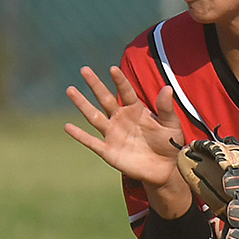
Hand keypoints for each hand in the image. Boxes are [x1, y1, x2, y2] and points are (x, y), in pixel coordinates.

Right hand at [64, 67, 192, 215]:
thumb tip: (168, 88)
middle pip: (105, 99)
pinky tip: (68, 127)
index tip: (113, 69)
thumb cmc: (169, 144)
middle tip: (84, 69)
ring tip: (70, 89)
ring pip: (94, 116)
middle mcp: (121, 118)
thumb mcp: (170, 125)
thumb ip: (166, 108)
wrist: (164, 169)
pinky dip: (80, 135)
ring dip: (82, 104)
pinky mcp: (108, 150)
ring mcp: (113, 133)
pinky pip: (91, 141)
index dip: (120, 81)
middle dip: (95, 84)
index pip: (125, 92)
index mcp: (136, 109)